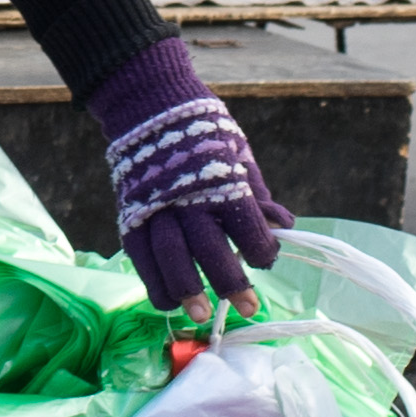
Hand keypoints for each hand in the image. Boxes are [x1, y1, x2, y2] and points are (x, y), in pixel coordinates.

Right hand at [102, 89, 286, 311]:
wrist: (148, 103)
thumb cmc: (204, 131)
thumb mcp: (239, 153)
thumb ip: (257, 193)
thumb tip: (285, 225)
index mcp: (221, 177)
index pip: (245, 223)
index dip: (261, 247)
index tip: (267, 258)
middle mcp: (187, 194)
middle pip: (209, 246)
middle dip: (229, 280)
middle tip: (248, 307)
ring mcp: (155, 205)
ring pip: (169, 254)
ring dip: (186, 287)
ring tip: (199, 314)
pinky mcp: (130, 213)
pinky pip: (140, 255)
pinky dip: (153, 281)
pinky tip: (168, 302)